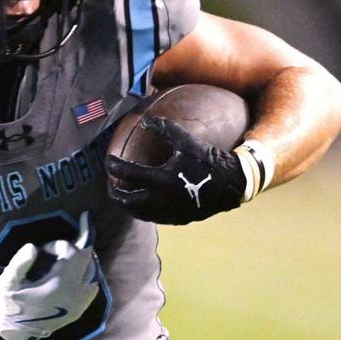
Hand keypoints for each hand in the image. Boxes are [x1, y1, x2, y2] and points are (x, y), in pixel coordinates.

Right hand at [0, 211, 99, 339]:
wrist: (15, 332)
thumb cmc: (10, 304)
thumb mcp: (7, 282)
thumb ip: (19, 263)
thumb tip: (33, 247)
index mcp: (59, 285)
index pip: (72, 253)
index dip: (58, 245)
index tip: (43, 248)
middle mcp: (74, 293)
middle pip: (88, 259)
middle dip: (81, 244)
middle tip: (82, 226)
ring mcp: (79, 303)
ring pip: (93, 272)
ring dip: (85, 258)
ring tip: (74, 250)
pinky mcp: (79, 309)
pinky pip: (92, 285)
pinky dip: (88, 273)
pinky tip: (77, 269)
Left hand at [107, 116, 245, 224]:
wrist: (231, 184)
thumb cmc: (207, 159)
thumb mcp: (185, 140)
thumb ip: (163, 127)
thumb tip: (144, 120)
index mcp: (160, 179)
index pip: (127, 174)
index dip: (113, 166)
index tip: (108, 161)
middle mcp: (161, 199)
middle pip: (127, 201)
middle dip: (114, 193)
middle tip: (110, 184)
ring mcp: (168, 212)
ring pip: (138, 213)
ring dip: (127, 205)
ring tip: (123, 195)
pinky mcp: (177, 219)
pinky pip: (153, 217)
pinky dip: (143, 211)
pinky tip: (142, 203)